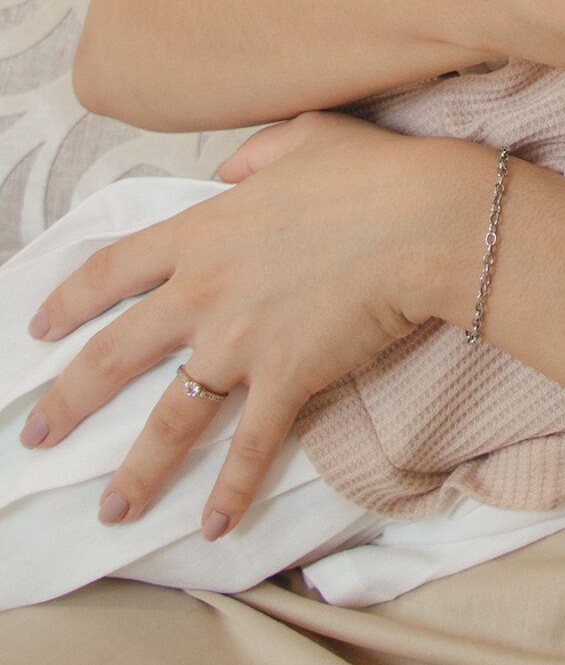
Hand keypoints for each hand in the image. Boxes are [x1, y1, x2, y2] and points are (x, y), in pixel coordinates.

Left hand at [17, 111, 478, 539]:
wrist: (425, 219)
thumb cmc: (374, 172)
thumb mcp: (303, 138)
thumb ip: (254, 156)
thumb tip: (228, 172)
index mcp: (202, 233)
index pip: (112, 271)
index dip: (69, 301)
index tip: (40, 328)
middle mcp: (205, 292)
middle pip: (115, 355)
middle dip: (68, 402)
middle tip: (36, 438)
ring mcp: (242, 340)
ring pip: (169, 417)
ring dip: (137, 470)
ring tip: (113, 511)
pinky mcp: (287, 378)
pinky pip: (251, 446)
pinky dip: (232, 490)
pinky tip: (215, 526)